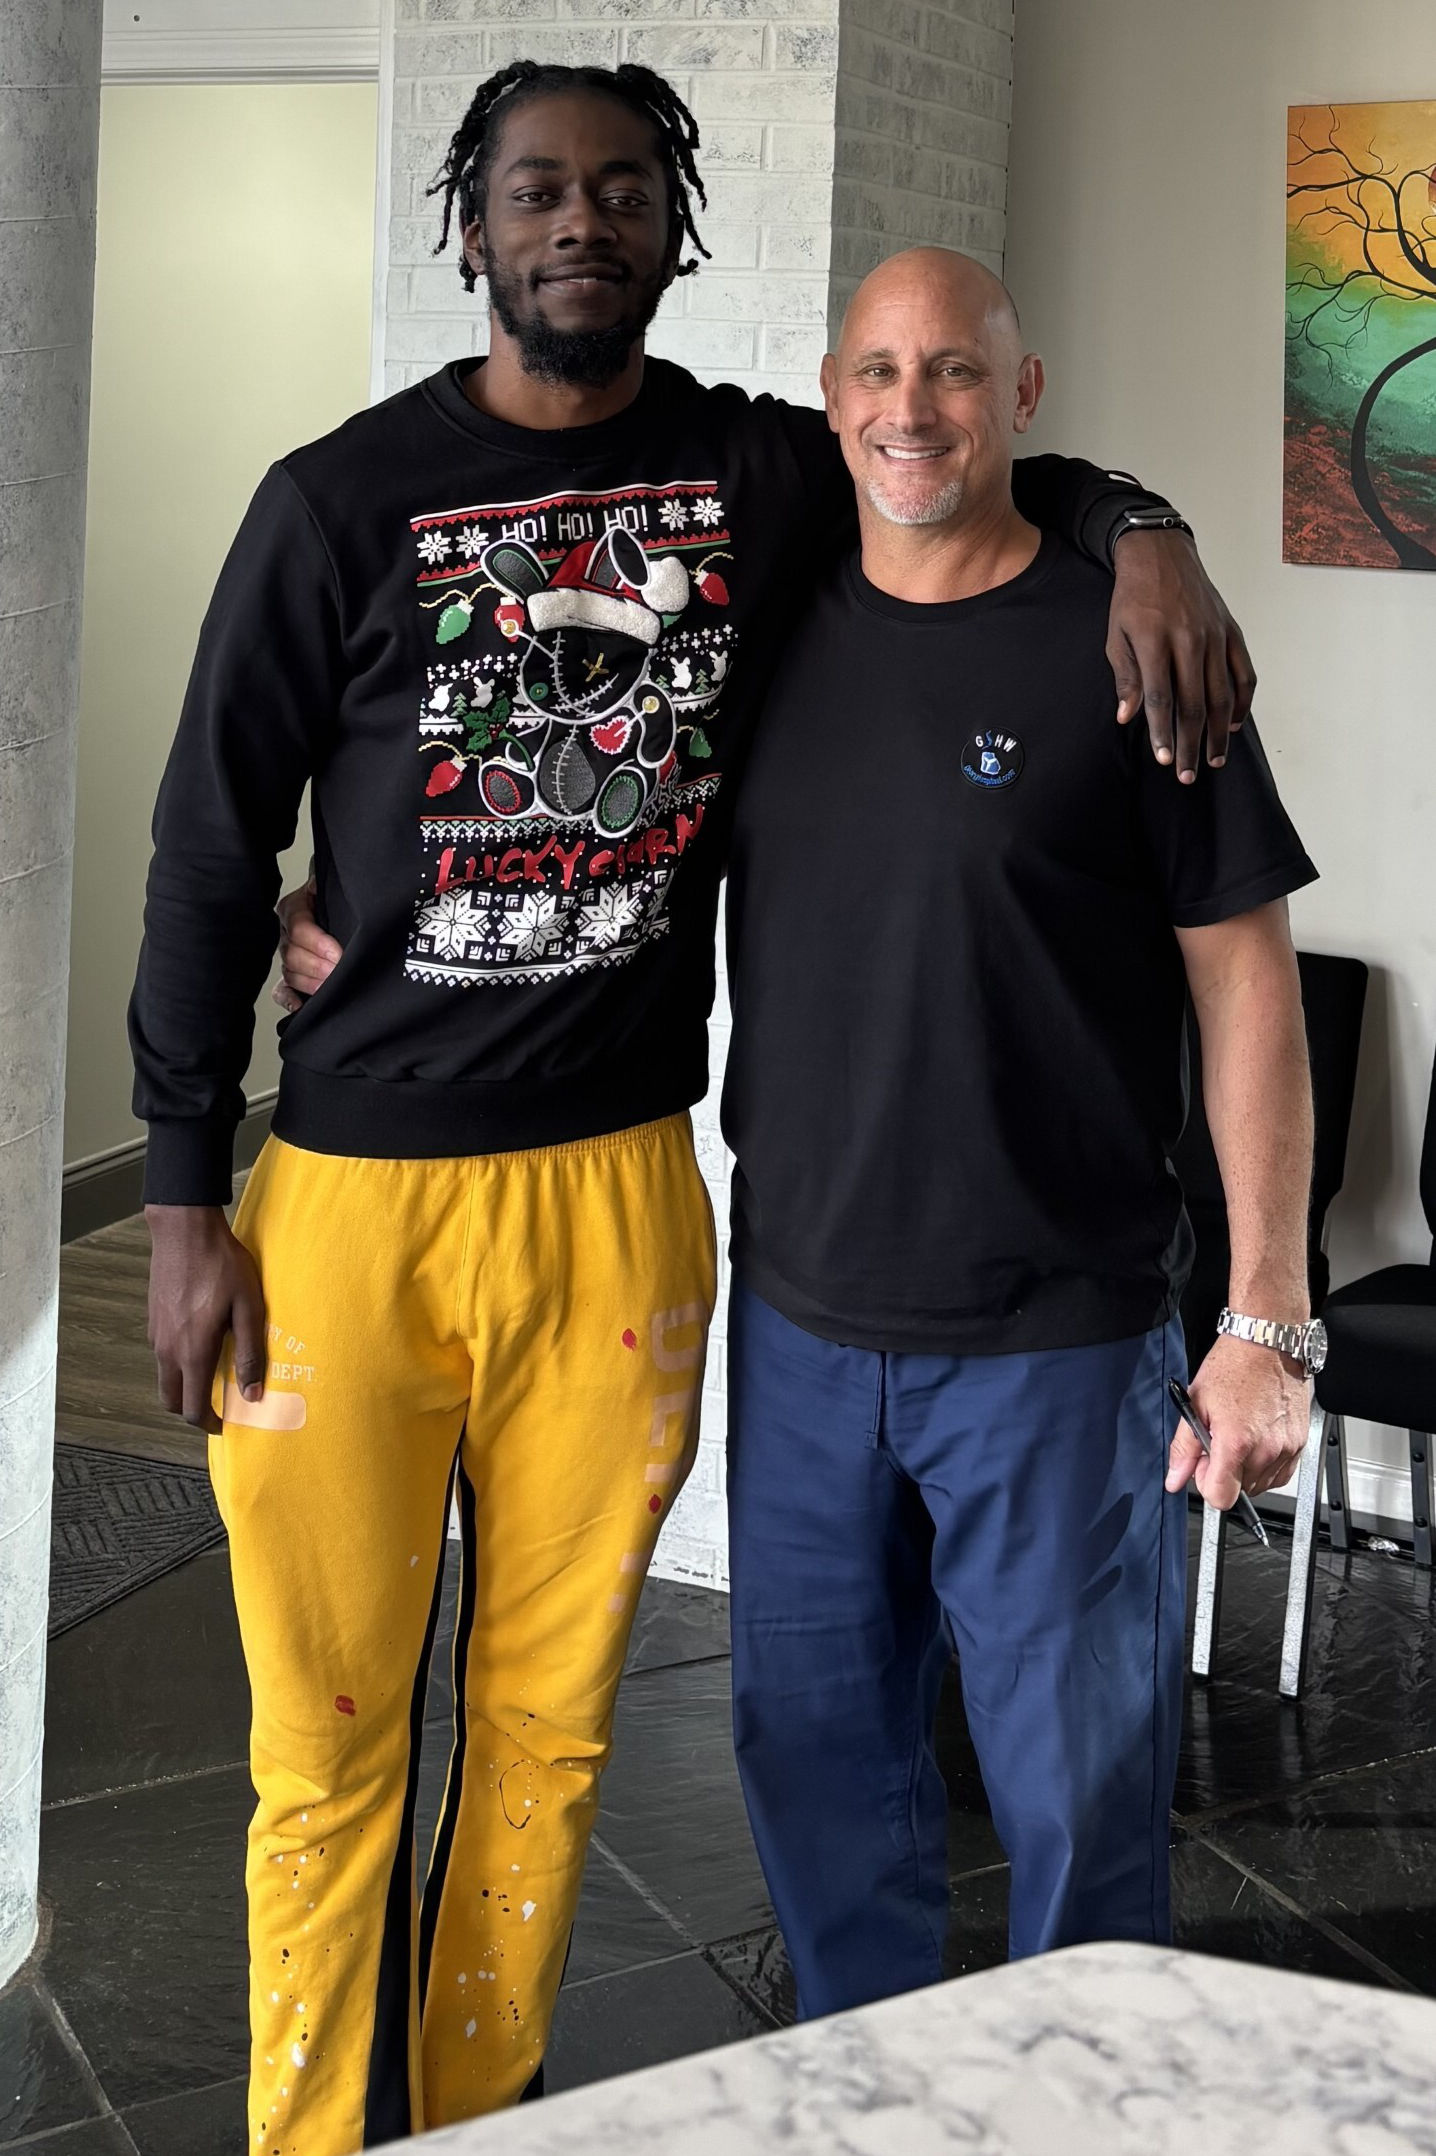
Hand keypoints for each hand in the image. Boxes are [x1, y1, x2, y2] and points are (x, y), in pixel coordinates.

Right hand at [146, 1205, 266, 1432]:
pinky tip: (202, 1344)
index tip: (226, 1424)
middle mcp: (167, 1349)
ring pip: (165, 1376)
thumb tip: (253, 1394)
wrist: (184, 1230)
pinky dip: (178, 1363)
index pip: (193, 1408)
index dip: (209, 1423)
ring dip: (185, 1385)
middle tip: (217, 1407)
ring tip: (215, 1374)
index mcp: (192, 1352)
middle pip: (171, 1399)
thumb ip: (250, 1353)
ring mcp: (156, 1334)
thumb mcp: (248, 1307)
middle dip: (192, 1411)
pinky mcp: (153, 1318)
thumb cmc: (221, 1265)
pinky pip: (163, 1353)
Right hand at [273, 876, 342, 1013]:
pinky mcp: (291, 977)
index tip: (338, 954)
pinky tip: (300, 1005)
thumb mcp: (332, 887)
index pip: (299, 928)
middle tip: (338, 973)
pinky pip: (281, 991)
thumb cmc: (339, 898)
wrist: (343, 906)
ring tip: (329, 987)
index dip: (319, 944)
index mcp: (294, 908)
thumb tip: (320, 886)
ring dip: (310, 982)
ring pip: (290, 972)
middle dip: (318, 966)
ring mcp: (288, 956)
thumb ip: (327, 887)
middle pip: (292, 954)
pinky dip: (289, 1000)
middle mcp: (287, 933)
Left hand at [1107, 530, 1256, 783]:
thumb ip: (1125, 676)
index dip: (1163, 732)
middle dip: (1191, 743)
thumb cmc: (1132, 599)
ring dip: (1218, 733)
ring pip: (1222, 694)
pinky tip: (1234, 725)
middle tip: (1187, 775)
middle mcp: (1190, 639)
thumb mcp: (1116, 634)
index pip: (1161, 697)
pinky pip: (1244, 672)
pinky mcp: (1231, 631)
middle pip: (1194, 703)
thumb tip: (1127, 717)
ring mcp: (1215, 636)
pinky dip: (1243, 701)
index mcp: (1155, 640)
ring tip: (1213, 761)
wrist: (1162, 554)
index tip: (1165, 760)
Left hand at [1165, 1334, 1308, 1508]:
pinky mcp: (1300, 1443)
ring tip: (1240, 1435)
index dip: (1207, 1484)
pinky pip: (1282, 1473)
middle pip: (1241, 1491)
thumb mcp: (1195, 1404)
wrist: (1267, 1344)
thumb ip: (1184, 1449)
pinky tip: (1257, 1439)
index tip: (1204, 1465)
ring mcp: (1287, 1448)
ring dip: (1247, 1469)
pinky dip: (1267, 1465)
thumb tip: (1175, 1478)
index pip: (1222, 1497)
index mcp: (1237, 1442)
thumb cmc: (1233, 1366)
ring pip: (1261, 1484)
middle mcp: (1266, 1449)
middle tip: (1220, 1441)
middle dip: (1226, 1472)